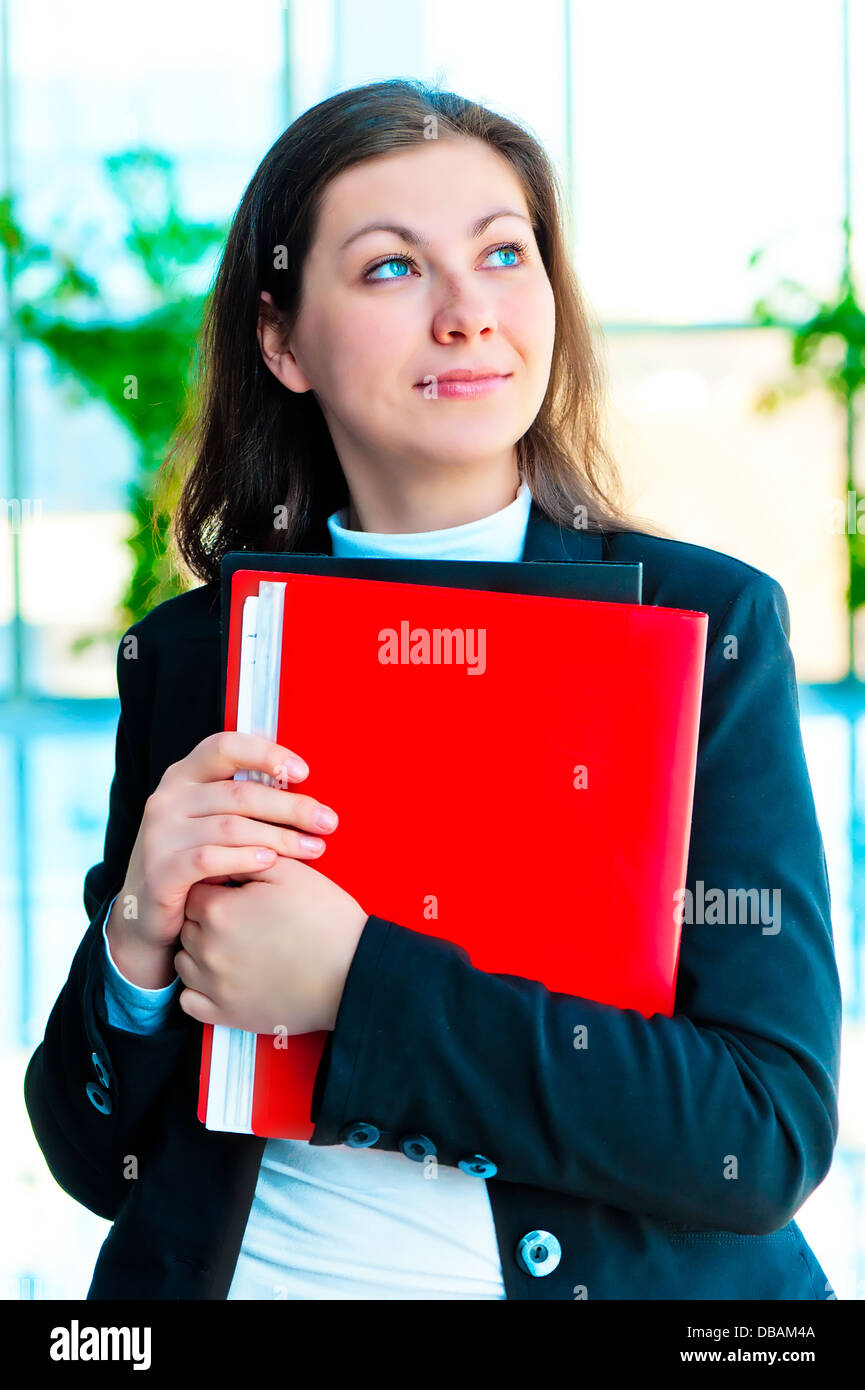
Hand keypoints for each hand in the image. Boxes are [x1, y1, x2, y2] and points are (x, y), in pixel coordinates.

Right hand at [114, 731, 340, 954]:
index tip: (305, 771)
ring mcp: (160, 834)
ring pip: (231, 826)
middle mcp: (167, 799)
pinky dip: (244, 858)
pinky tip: (271, 862)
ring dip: (280, 837)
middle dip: (290, 806)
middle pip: (239, 793)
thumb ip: (241, 800)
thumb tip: (300, 783)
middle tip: (328, 821)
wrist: (145, 914)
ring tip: (314, 848)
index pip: (225, 747)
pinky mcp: (160, 869)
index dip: (266, 754)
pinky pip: (210, 858)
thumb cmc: (193, 862)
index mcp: (183, 776)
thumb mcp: (210, 821)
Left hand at [174, 854, 368, 1034]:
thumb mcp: (290, 873)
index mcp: (220, 910)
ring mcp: (214, 985)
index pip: (194, 890)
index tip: (236, 892)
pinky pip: (188, 1001)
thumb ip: (247, 858)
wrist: (351, 972)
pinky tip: (220, 977)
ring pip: (184, 961)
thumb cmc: (325, 919)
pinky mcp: (225, 1015)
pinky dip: (197, 989)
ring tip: (234, 946)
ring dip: (199, 951)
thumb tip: (222, 855)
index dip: (215, 887)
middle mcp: (208, 949)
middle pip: (187, 925)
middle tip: (242, 918)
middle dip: (207, 917)